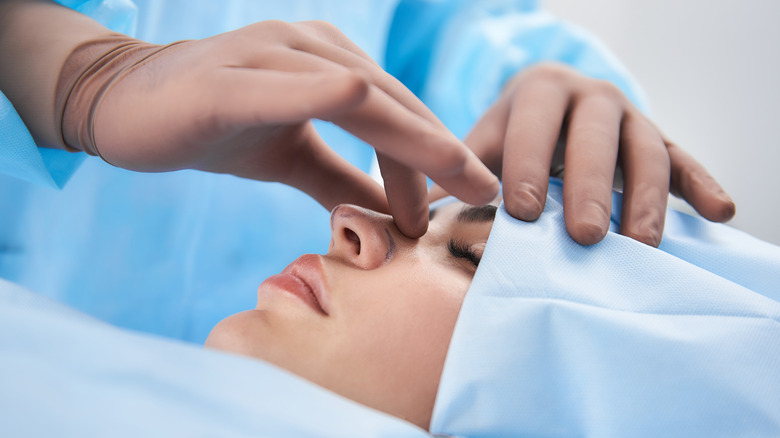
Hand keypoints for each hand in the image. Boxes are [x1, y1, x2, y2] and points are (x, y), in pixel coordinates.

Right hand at [60, 20, 497, 237]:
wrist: (126, 104)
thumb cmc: (215, 124)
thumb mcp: (293, 159)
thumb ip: (343, 181)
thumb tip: (393, 217)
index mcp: (330, 63)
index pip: (399, 114)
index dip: (438, 157)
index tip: (470, 201)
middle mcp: (312, 48)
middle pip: (394, 104)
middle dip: (444, 154)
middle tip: (485, 198)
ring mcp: (271, 55)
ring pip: (360, 95)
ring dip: (408, 145)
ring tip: (441, 198)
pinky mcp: (230, 79)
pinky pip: (294, 85)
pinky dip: (335, 98)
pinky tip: (369, 111)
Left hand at [449, 62, 734, 245]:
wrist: (556, 106)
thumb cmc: (513, 138)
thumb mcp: (484, 146)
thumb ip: (458, 178)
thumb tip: (415, 224)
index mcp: (539, 91)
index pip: (533, 124)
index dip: (527, 165)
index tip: (520, 212)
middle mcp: (591, 96)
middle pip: (596, 137)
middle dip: (589, 187)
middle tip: (583, 237)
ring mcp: (632, 116)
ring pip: (645, 151)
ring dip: (646, 197)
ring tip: (641, 244)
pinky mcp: (661, 139)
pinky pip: (685, 158)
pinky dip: (702, 183)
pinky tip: (721, 213)